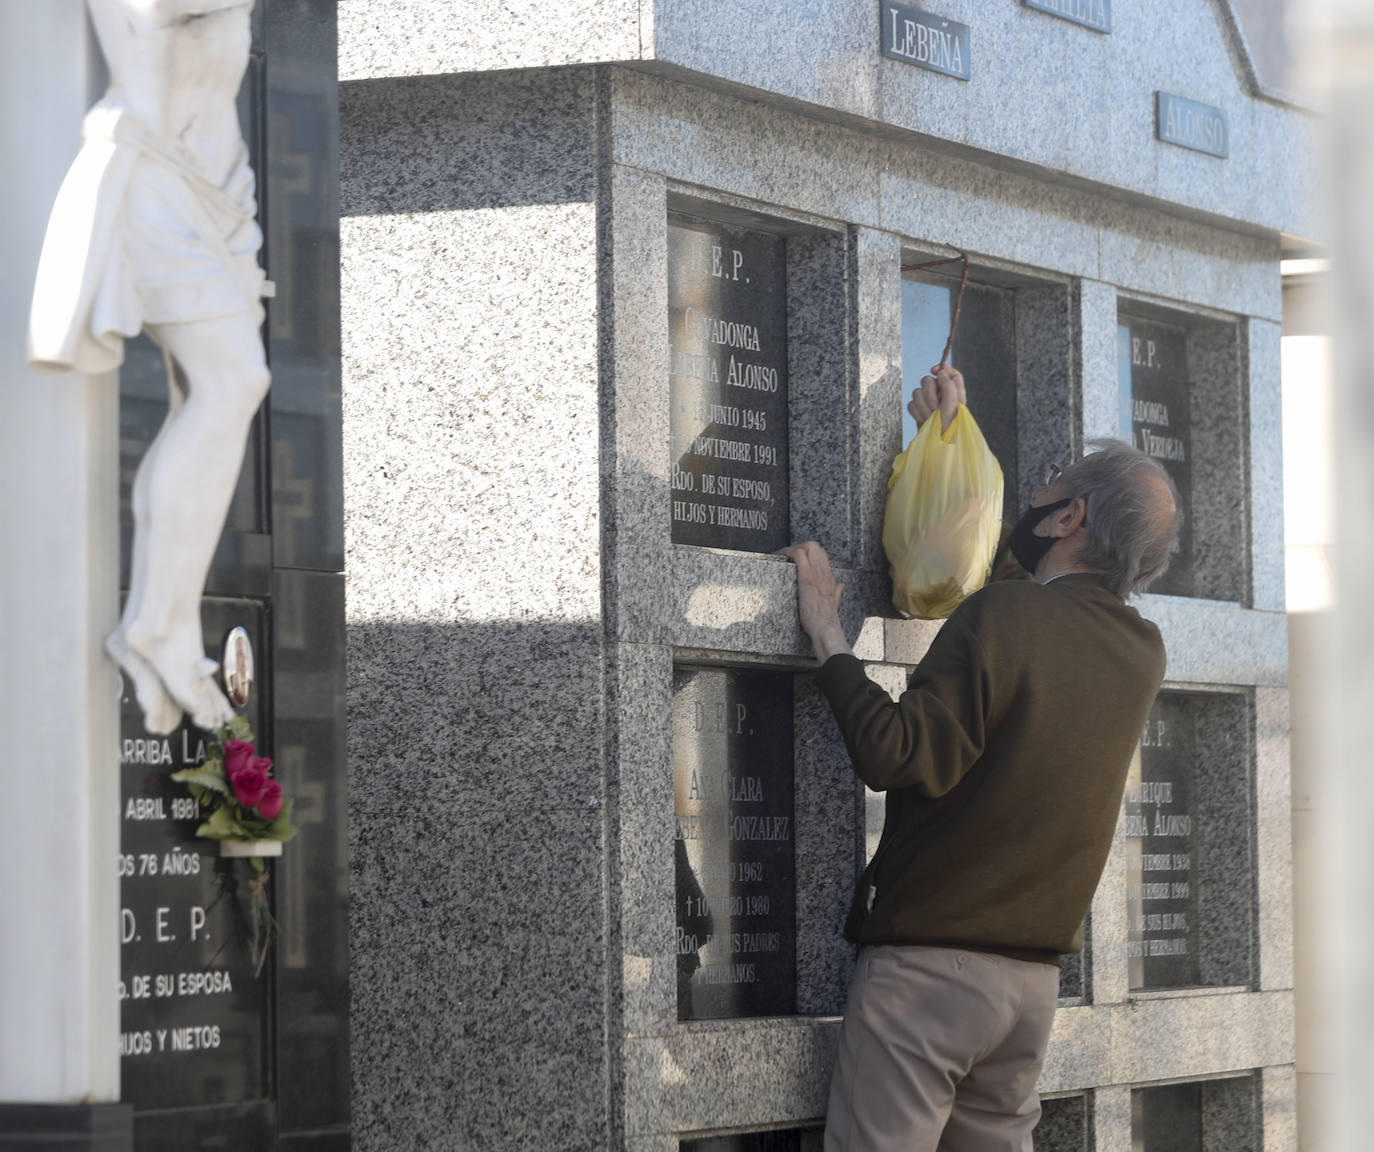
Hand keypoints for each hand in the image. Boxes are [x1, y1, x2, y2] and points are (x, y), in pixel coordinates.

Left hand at [778, 541, 850, 662]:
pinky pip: (798, 554)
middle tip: (788, 555)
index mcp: (830, 578)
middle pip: (814, 546)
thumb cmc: (827, 620)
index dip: (809, 551)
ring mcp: (816, 573)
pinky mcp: (806, 577)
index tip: (798, 555)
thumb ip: (837, 592)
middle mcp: (824, 572)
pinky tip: (779, 556)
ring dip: (793, 547)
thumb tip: (841, 585)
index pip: (822, 554)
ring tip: (783, 555)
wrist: (826, 627)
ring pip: (808, 546)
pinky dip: (787, 552)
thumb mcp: (835, 603)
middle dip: (799, 546)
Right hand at [907, 364, 965, 429]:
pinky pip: (911, 403)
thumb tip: (940, 372)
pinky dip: (916, 412)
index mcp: (955, 393)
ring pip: (917, 392)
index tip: (934, 371)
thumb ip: (948, 385)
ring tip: (929, 418)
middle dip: (928, 393)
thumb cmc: (950, 428)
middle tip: (935, 408)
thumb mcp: (953, 405)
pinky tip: (923, 420)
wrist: (938, 446)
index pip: (950, 373)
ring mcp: (929, 403)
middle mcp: (942, 396)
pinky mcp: (919, 411)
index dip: (942, 368)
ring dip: (922, 405)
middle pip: (928, 380)